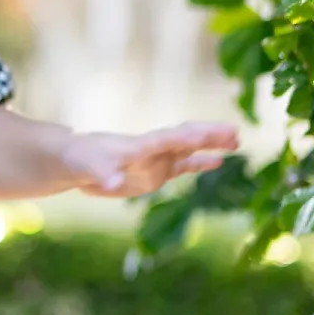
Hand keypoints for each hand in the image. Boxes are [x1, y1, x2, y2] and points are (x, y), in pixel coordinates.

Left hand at [66, 124, 239, 197]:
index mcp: (138, 146)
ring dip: (210, 145)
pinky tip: (218, 162)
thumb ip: (105, 174)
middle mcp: (152, 150)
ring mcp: (156, 160)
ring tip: (236, 141)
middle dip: (208, 135)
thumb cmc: (81, 159)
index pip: (166, 139)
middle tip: (235, 131)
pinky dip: (200, 163)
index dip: (186, 137)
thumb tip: (116, 183)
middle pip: (184, 138)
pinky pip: (183, 166)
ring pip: (189, 149)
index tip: (208, 133)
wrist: (77, 161)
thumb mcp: (90, 168)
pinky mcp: (156, 172)